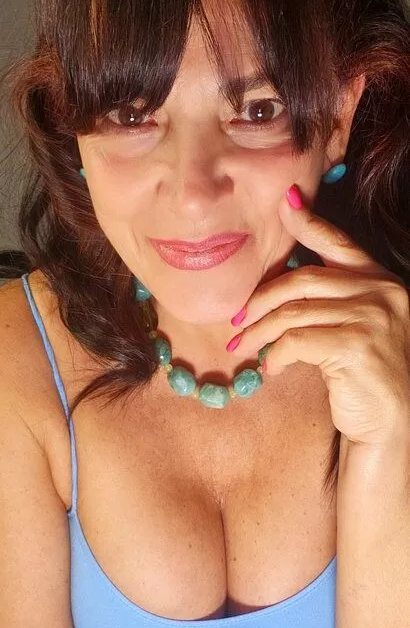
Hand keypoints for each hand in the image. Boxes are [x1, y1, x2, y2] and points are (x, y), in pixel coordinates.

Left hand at [227, 183, 409, 445]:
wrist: (391, 425)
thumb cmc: (365, 378)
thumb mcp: (352, 328)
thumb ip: (330, 299)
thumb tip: (282, 278)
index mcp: (381, 280)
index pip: (339, 242)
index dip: (309, 221)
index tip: (284, 202)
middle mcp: (382, 292)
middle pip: (303, 280)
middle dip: (261, 300)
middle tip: (237, 322)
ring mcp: (374, 317)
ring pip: (294, 313)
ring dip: (260, 332)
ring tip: (243, 348)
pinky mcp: (358, 346)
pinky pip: (299, 340)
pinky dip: (276, 353)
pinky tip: (270, 368)